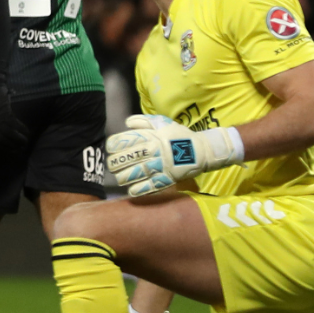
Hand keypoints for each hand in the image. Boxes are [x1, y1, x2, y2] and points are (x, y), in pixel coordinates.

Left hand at [0, 79, 29, 153]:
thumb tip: (4, 137)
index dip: (5, 148)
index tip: (13, 151)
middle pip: (3, 139)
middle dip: (13, 145)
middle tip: (22, 147)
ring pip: (10, 133)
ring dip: (19, 139)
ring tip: (26, 141)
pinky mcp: (5, 113)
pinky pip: (15, 124)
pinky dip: (22, 129)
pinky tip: (27, 131)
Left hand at [106, 115, 242, 197]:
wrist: (202, 150)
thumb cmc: (179, 136)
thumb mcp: (163, 123)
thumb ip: (144, 121)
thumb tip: (127, 122)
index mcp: (151, 136)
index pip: (126, 140)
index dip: (114, 145)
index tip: (110, 148)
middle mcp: (154, 151)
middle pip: (128, 158)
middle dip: (116, 162)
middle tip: (112, 165)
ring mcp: (161, 166)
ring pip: (136, 173)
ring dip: (124, 177)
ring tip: (120, 178)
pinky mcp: (167, 179)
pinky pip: (151, 186)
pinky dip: (139, 189)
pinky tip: (131, 190)